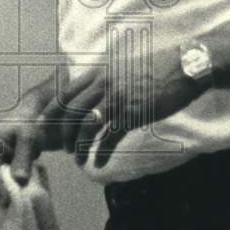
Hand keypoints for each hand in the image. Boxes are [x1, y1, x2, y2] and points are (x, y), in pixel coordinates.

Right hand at [0, 86, 58, 207]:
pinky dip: (5, 195)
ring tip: (11, 212)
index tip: (5, 201)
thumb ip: (23, 157)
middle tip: (8, 211)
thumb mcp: (28, 138)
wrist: (28, 123)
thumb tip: (19, 180)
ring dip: (0, 197)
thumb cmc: (27, 127)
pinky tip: (14, 205)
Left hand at [39, 43, 202, 169]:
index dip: (52, 110)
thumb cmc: (157, 66)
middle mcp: (104, 84)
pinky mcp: (132, 113)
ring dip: (80, 146)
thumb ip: (108, 78)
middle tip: (64, 148)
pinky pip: (110, 138)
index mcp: (100, 72)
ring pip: (87, 126)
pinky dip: (102, 153)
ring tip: (78, 160)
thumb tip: (96, 90)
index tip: (45, 124)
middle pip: (71, 111)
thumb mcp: (125, 66)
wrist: (184, 66)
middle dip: (63, 133)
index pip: (66, 91)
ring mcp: (117, 99)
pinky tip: (99, 163)